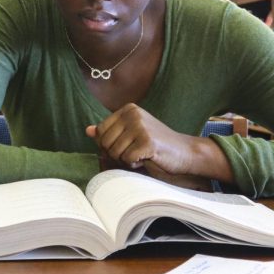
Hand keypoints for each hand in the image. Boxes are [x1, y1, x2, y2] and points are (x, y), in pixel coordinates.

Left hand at [86, 103, 233, 185]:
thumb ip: (110, 133)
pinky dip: (136, 164)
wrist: (184, 152)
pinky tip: (148, 158)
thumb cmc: (156, 146)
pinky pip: (127, 159)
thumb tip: (88, 130)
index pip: (100, 132)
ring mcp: (141, 126)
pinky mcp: (148, 141)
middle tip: (135, 152)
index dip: (109, 145)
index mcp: (128, 109)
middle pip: (105, 143)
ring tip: (143, 154)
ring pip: (114, 152)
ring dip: (127, 160)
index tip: (127, 145)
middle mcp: (133, 113)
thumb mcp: (131, 136)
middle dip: (117, 154)